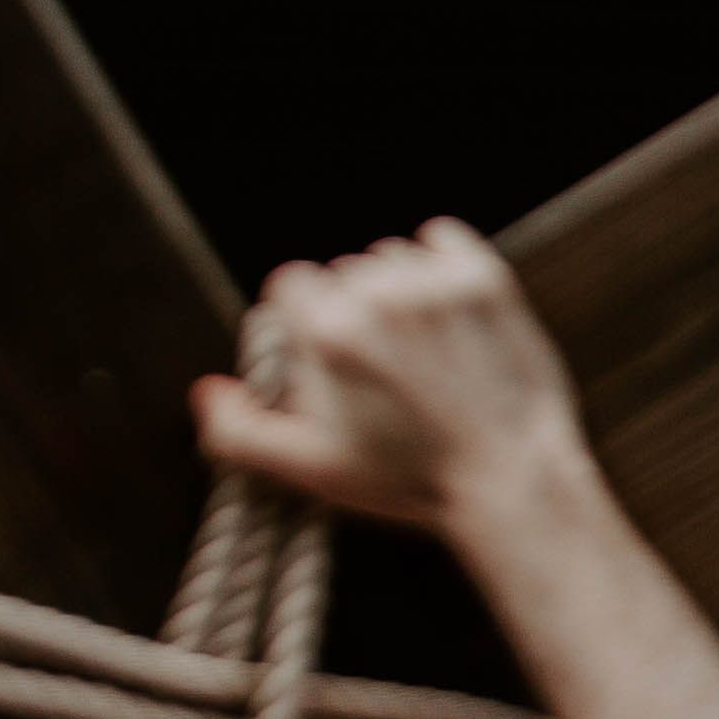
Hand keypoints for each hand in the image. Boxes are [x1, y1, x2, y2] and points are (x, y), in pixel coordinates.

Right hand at [192, 215, 586, 533]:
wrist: (511, 478)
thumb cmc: (407, 479)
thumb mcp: (313, 468)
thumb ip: (240, 433)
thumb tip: (207, 390)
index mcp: (327, 332)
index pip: (289, 286)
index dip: (302, 323)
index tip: (327, 360)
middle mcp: (377, 295)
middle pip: (340, 274)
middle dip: (350, 312)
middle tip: (379, 367)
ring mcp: (434, 283)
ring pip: (388, 258)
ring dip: (392, 290)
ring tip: (416, 348)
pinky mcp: (484, 277)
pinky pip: (439, 238)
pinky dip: (436, 263)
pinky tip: (441, 307)